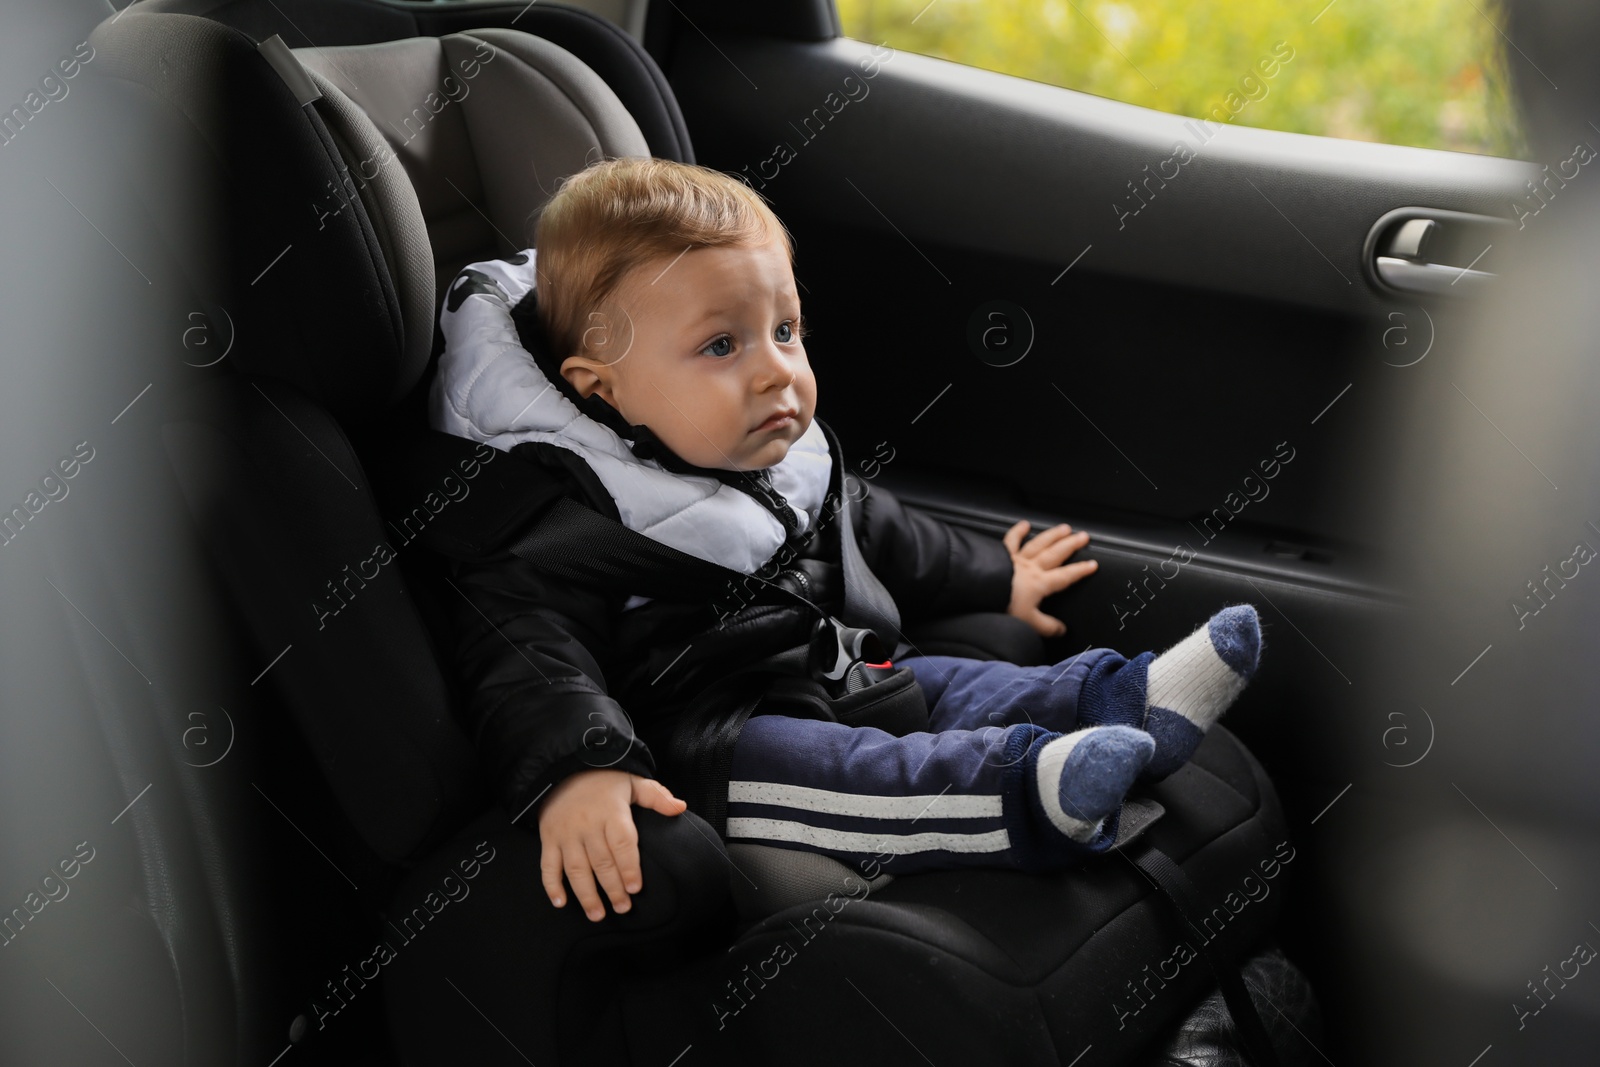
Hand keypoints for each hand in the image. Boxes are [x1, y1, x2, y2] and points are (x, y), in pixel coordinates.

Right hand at [537, 769, 686, 921]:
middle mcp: (587, 824)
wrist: (563, 770)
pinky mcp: (549, 839)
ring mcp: (565, 834)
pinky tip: (561, 902)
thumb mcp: (632, 782)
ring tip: (597, 914)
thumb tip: (680, 807)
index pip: (621, 843)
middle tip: (623, 908)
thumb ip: (657, 796)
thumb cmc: (604, 781)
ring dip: (586, 895)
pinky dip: (552, 886)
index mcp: (611, 811)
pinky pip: (548, 866)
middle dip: (612, 889)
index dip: (629, 867)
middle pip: (601, 862)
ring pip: (575, 869)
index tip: (636, 888)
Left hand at [1003, 520, 1097, 637]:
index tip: (1092, 564)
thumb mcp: (1029, 622)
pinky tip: (1024, 524)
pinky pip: (1011, 540)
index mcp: (1040, 583)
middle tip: (1083, 536)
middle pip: (1055, 553)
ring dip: (1052, 535)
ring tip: (1064, 528)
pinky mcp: (1001, 555)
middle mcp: (1031, 567)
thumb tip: (1061, 631)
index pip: (1065, 576)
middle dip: (1071, 545)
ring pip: (1039, 543)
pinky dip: (1017, 531)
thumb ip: (1047, 626)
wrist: (980, 592)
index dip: (1080, 571)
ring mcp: (1016, 559)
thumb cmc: (1003, 605)